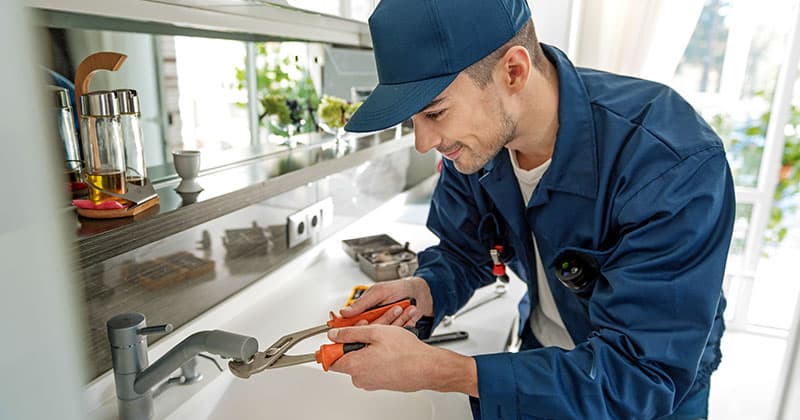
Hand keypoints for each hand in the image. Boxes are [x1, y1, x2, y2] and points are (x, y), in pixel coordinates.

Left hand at [327, 324, 476, 395]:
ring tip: (386, 334)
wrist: (426, 367)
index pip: (330, 358)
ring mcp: (370, 382)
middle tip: (371, 328)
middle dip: (357, 339)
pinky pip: (373, 365)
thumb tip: (333, 335)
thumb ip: (350, 333)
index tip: (336, 337)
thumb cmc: (406, 352)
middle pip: (348, 355)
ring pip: (362, 358)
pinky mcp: (380, 382)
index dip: (333, 344)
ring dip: (370, 345)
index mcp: (354, 366)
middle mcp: (359, 378)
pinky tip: (390, 345)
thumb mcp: (375, 332)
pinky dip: (378, 354)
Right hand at [339, 277, 433, 326]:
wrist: (421, 293)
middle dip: (380, 322)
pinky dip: (406, 325)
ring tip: (402, 307)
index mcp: (364, 309)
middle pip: (368, 330)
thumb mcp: (380, 292)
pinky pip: (397, 334)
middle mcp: (373, 319)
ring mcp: (385, 326)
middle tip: (391, 310)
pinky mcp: (396, 332)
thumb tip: (344, 312)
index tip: (361, 324)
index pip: (352, 322)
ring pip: (383, 333)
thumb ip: (362, 303)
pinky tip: (410, 315)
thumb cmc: (400, 288)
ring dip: (396, 321)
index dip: (353, 327)